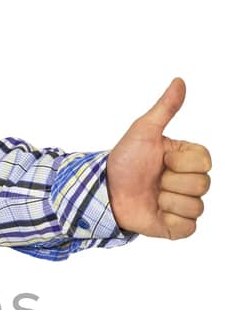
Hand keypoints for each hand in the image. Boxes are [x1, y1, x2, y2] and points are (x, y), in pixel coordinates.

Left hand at [105, 77, 211, 238]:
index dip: (180, 162)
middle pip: (202, 185)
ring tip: (152, 196)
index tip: (161, 159)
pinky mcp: (177, 227)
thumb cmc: (124, 160)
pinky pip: (188, 227)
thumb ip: (164, 108)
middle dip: (171, 182)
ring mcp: (184, 205)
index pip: (205, 162)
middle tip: (153, 180)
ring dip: (167, 201)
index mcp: (187, 159)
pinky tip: (155, 212)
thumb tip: (179, 81)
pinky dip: (170, 221)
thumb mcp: (143, 130)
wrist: (105, 190)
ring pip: (195, 206)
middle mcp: (189, 182)